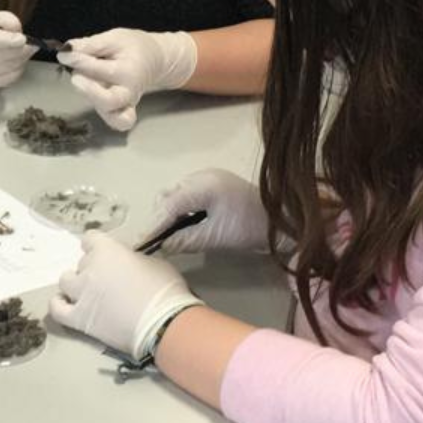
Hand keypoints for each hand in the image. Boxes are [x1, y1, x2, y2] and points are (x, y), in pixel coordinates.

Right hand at [0, 10, 36, 87]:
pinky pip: (8, 79)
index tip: (22, 39)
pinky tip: (19, 60)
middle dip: (19, 50)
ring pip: (6, 69)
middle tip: (32, 44)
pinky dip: (18, 69)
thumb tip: (17, 31)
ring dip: (21, 59)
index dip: (6, 41)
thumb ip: (6, 20)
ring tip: (27, 50)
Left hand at [49, 231, 202, 360]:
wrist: (164, 325)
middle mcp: (89, 269)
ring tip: (86, 292)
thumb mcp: (155, 263)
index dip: (96, 246)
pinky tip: (66, 304)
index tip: (104, 253)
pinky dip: (59, 304)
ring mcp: (81, 294)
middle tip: (109, 281)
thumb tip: (130, 264)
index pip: (90, 239)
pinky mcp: (79, 318)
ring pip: (65, 281)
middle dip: (94, 270)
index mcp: (107, 250)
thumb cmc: (166, 291)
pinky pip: (56, 309)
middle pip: (82, 262)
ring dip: (74, 284)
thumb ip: (135, 259)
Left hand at [57, 28, 196, 130]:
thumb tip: (67, 49)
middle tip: (75, 75)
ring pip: (113, 117)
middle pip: (108, 100)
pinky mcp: (123, 112)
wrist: (152, 59)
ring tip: (83, 85)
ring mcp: (126, 106)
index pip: (100, 70)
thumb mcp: (113, 38)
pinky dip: (109, 118)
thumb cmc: (132, 47)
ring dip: (95, 103)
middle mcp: (128, 92)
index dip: (78, 61)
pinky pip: (120, 123)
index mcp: (128, 70)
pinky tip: (94, 102)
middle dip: (88, 89)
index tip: (65, 54)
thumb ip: (91, 44)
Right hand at [147, 169, 285, 253]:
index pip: (168, 205)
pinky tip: (181, 227)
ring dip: (169, 215)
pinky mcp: (213, 185)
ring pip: (176, 196)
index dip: (152, 225)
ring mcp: (207, 179)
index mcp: (202, 185)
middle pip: (168, 197)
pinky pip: (187, 196)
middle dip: (159, 219)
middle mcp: (201, 176)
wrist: (284, 221)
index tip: (139, 243)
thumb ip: (184, 240)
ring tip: (165, 236)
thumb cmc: (250, 227)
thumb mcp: (215, 237)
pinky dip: (180, 211)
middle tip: (152, 242)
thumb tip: (160, 246)